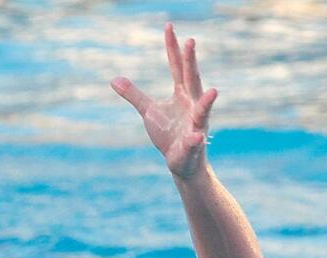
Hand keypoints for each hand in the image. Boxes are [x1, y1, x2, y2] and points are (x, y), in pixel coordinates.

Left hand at [112, 23, 218, 178]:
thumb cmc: (168, 134)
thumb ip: (134, 95)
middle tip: (191, 42)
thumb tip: (114, 79)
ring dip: (207, 102)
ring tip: (213, 92)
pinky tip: (196, 136)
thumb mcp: (148, 111)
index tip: (169, 26)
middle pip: (191, 80)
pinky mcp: (193, 145)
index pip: (177, 66)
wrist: (182, 163)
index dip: (172, 47)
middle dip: (191, 62)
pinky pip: (194, 141)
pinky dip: (195, 139)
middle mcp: (192, 105)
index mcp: (182, 94)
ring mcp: (195, 124)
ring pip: (202, 111)